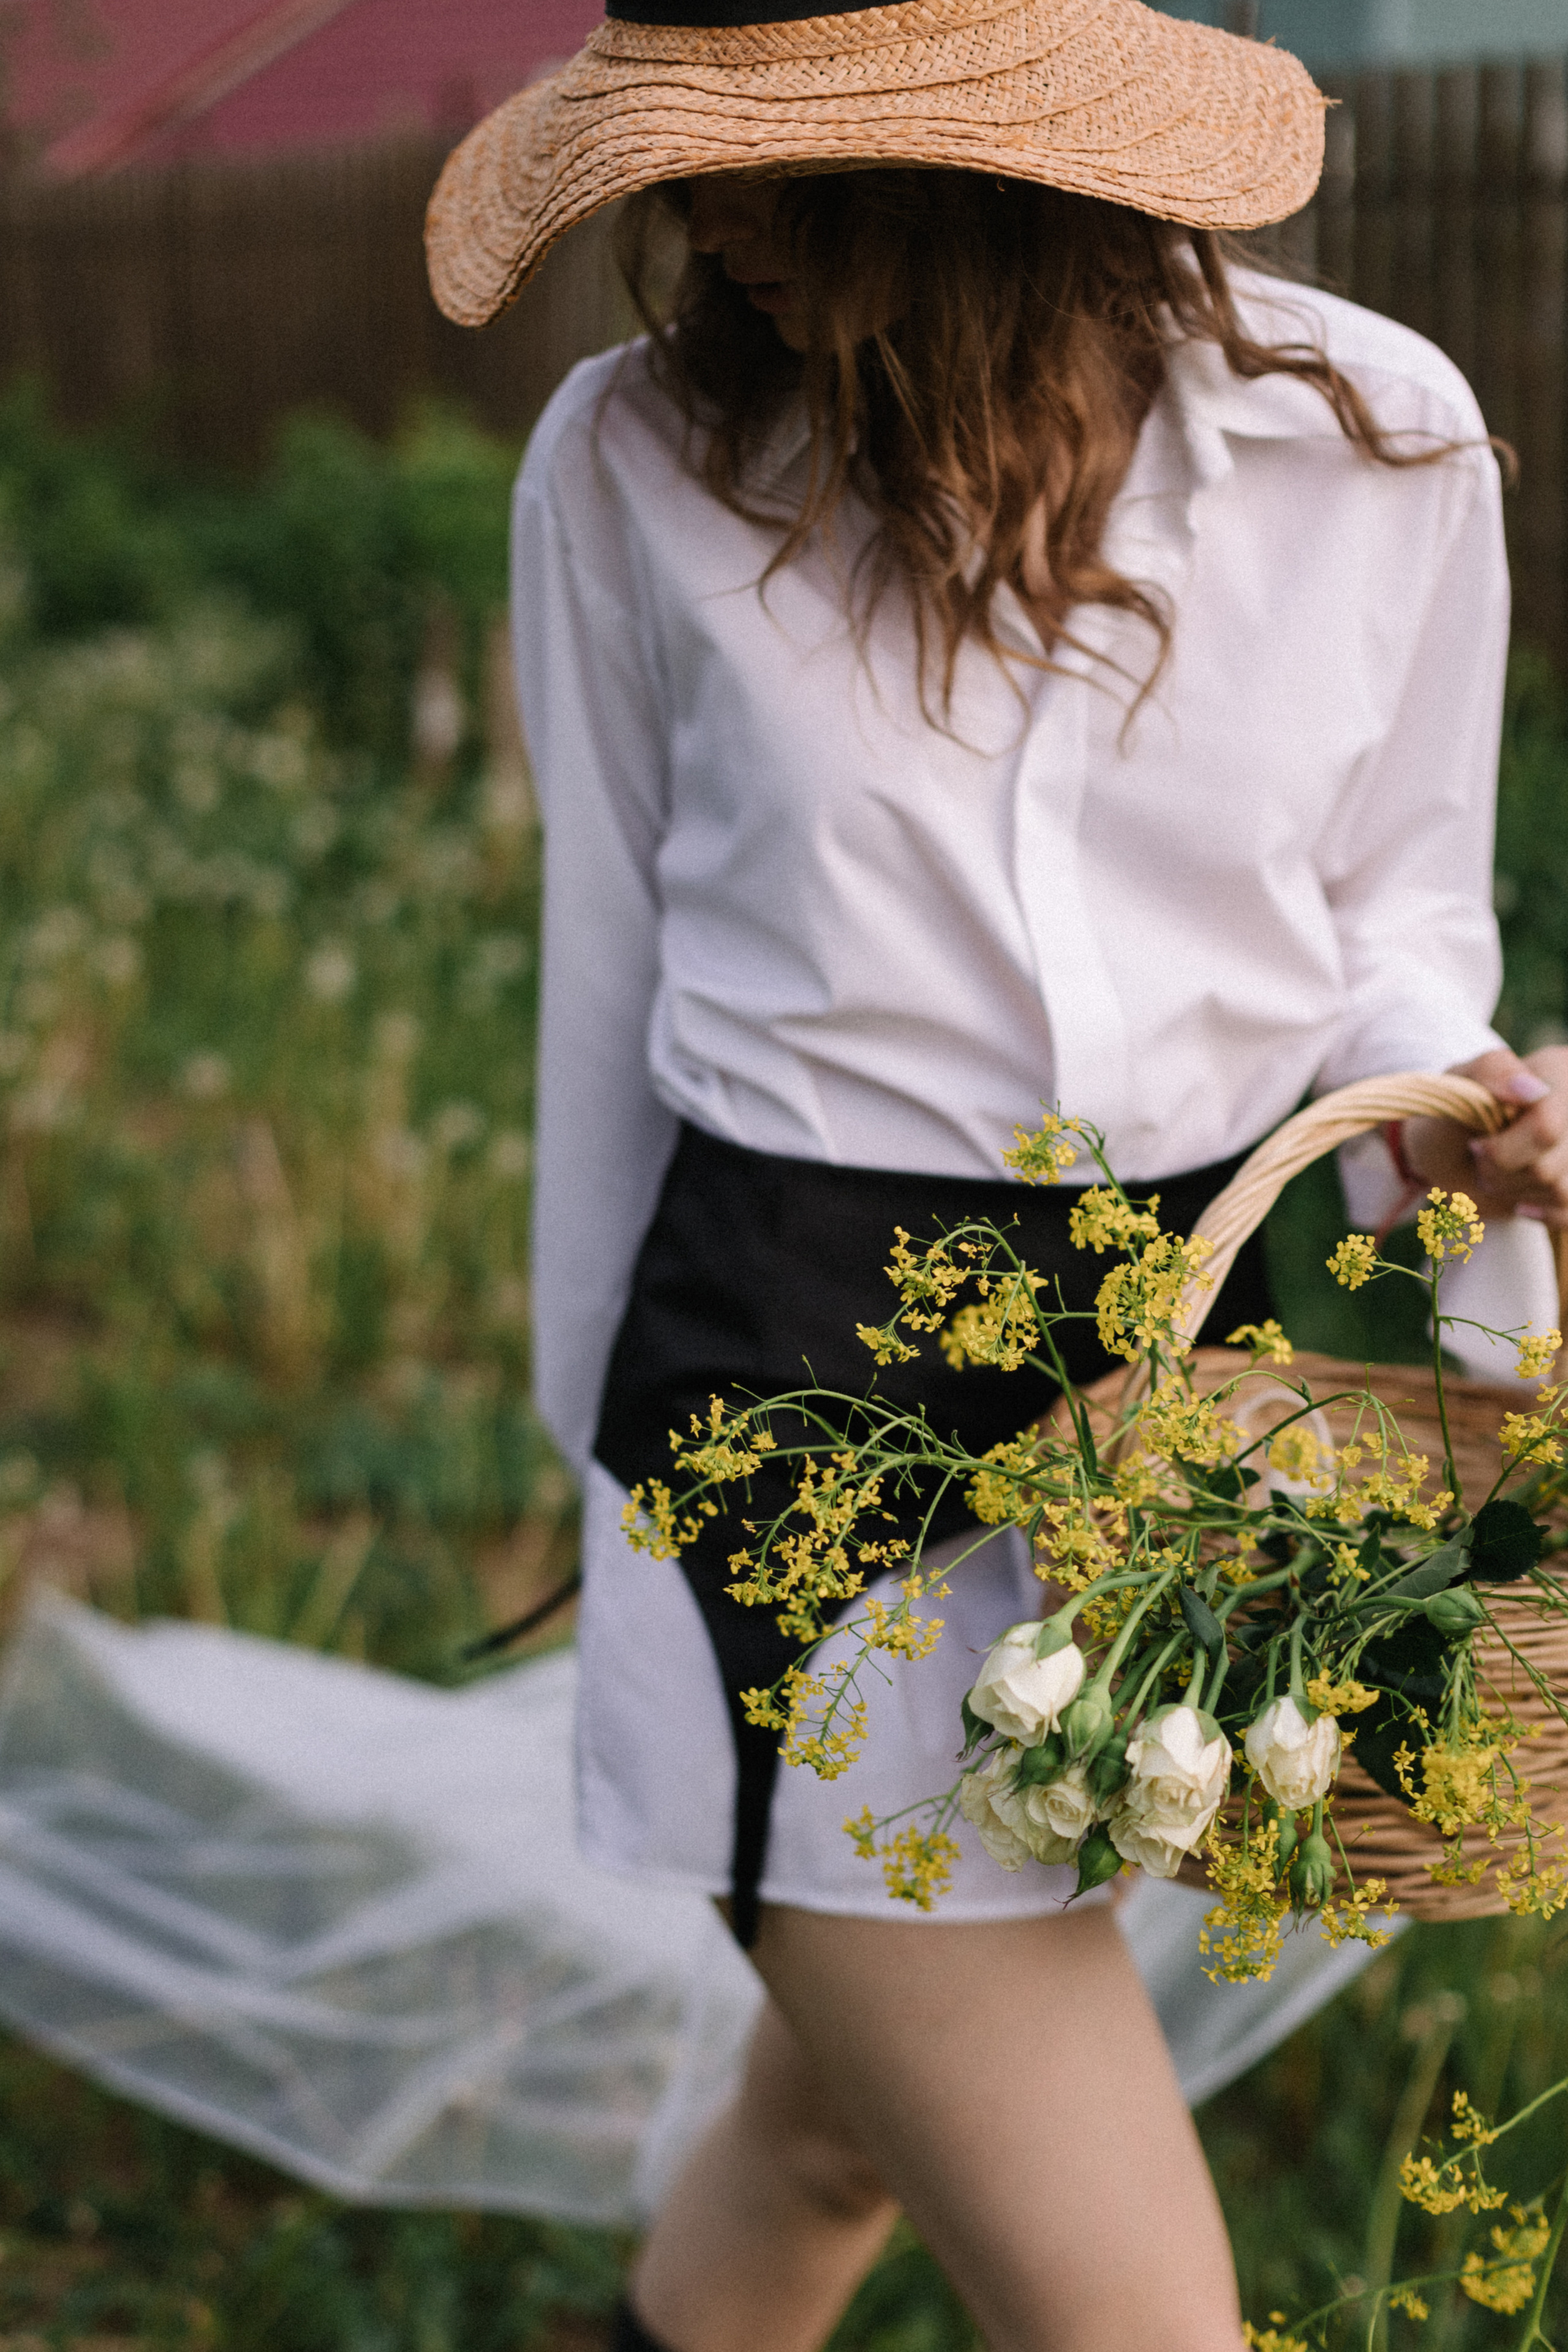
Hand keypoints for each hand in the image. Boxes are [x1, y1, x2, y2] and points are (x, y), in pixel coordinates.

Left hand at [1401, 1045, 1567, 1226]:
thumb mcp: (1457, 1082)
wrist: (1447, 1154)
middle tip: (1478, 1160)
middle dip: (1500, 1172)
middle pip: (1547, 1167)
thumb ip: (1490, 1071)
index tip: (1474, 1146)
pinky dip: (1538, 1211)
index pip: (1546, 1126)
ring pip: (1559, 1191)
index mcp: (1558, 1071)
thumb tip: (1530, 1089)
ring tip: (1494, 1173)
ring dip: (1512, 1191)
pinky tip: (1520, 1199)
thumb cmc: (1451, 1113)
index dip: (1502, 1149)